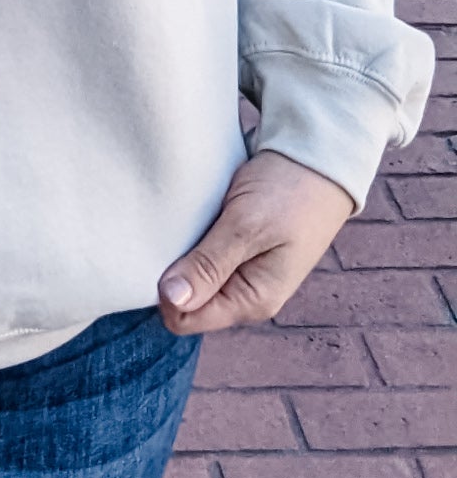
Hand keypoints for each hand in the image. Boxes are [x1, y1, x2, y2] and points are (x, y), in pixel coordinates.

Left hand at [157, 148, 355, 336]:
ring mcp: (241, 271)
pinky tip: (189, 217)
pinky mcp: (236, 248)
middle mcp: (245, 294)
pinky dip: (191, 237)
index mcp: (252, 301)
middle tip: (169, 233)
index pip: (186, 319)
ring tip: (181, 221)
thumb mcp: (247, 226)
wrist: (318, 158)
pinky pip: (201, 254)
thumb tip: (171, 299)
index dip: (165, 292)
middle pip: (185, 300)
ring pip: (191, 275)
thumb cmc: (290, 192)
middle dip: (171, 271)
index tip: (159, 254)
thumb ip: (209, 265)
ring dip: (180, 251)